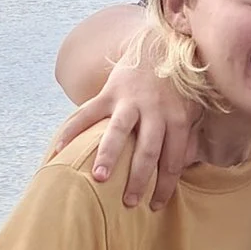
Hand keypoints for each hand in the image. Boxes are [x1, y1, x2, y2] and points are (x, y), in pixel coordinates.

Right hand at [48, 45, 201, 209]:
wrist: (160, 44)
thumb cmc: (177, 85)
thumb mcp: (192, 108)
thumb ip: (187, 135)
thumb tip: (187, 167)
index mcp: (178, 119)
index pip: (173, 160)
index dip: (165, 185)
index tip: (155, 205)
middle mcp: (155, 111)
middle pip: (148, 151)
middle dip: (138, 179)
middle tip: (129, 202)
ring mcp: (129, 101)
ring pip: (118, 132)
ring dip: (108, 156)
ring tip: (100, 178)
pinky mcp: (109, 91)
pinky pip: (87, 113)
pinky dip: (71, 130)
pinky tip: (58, 149)